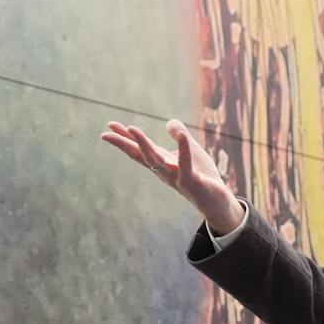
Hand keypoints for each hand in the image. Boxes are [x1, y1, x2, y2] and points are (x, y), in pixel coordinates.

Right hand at [100, 119, 245, 234]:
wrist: (217, 200)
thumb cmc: (202, 175)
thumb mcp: (191, 150)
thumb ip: (180, 136)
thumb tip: (169, 122)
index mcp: (163, 162)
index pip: (140, 149)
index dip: (126, 138)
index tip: (110, 125)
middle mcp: (165, 171)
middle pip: (141, 155)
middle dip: (124, 144)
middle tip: (105, 134)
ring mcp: (176, 177)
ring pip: (156, 161)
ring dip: (144, 145)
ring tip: (133, 129)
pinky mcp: (192, 181)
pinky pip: (186, 165)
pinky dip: (183, 150)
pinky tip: (181, 135)